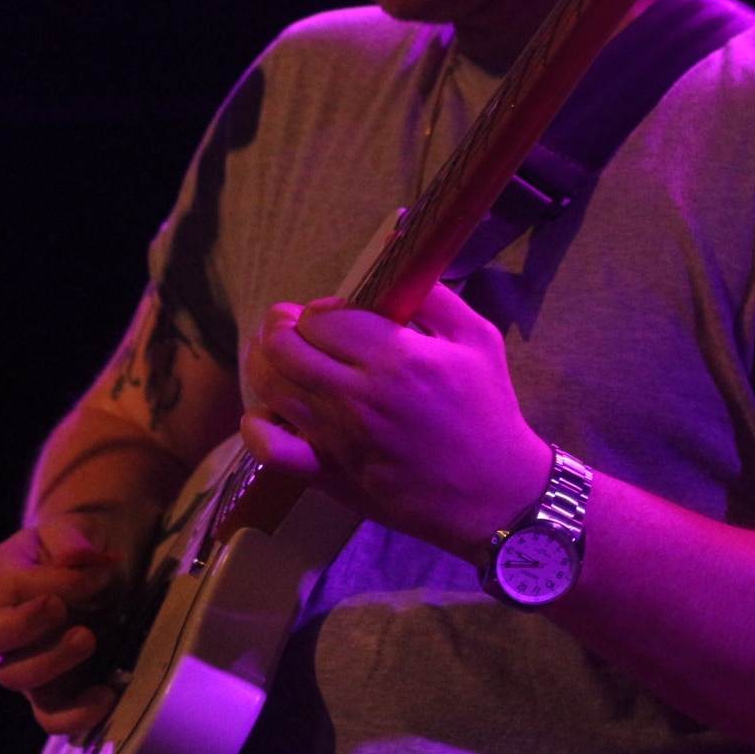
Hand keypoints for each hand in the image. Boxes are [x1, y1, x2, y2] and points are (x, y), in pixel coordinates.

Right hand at [0, 514, 124, 734]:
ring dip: (52, 661)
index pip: (8, 587)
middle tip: (62, 609)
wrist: (93, 569)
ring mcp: (20, 659)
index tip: (94, 572)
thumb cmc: (74, 546)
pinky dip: (75, 714)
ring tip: (90, 638)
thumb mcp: (74, 528)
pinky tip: (105, 695)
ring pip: (13, 676)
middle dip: (22, 626)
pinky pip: (49, 714)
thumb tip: (74, 556)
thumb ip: (71, 538)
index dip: (53, 582)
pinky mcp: (49, 688)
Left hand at [241, 283, 550, 562]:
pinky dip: (258, 425)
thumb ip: (433, 295)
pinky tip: (267, 412)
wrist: (496, 496)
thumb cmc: (489, 411)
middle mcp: (358, 395)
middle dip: (278, 327)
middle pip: (285, 348)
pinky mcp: (329, 476)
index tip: (331, 314)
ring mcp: (338, 438)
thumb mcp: (478, 338)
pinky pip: (270, 448)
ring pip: (272, 388)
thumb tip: (395, 257)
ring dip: (262, 363)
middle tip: (285, 324)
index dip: (318, 310)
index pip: (323, 317)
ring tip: (269, 353)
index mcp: (395, 358)